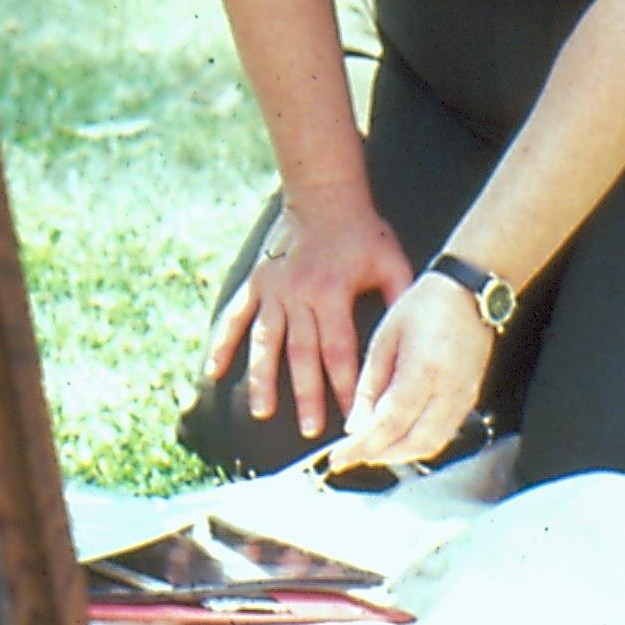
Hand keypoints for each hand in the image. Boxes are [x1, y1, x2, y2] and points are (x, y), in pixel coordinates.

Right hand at [203, 196, 413, 443]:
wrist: (323, 194)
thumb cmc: (363, 232)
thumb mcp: (391, 262)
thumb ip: (399, 299)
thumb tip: (411, 340)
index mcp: (330, 292)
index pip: (340, 351)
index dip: (347, 386)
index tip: (354, 417)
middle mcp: (297, 294)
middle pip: (302, 354)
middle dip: (307, 395)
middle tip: (311, 430)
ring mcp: (272, 289)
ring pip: (265, 342)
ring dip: (263, 379)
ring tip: (264, 412)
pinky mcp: (257, 283)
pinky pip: (236, 317)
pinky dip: (223, 344)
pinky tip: (213, 372)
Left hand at [324, 269, 496, 473]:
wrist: (468, 294)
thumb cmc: (425, 306)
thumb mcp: (385, 337)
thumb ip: (369, 384)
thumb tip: (355, 424)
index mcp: (423, 370)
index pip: (389, 423)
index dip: (363, 445)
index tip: (339, 457)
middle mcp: (449, 389)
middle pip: (413, 442)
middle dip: (380, 456)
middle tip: (352, 456)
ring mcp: (464, 397)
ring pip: (432, 445)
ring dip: (400, 454)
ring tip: (372, 450)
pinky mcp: (471, 399)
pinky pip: (445, 434)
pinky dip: (419, 444)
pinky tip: (399, 439)